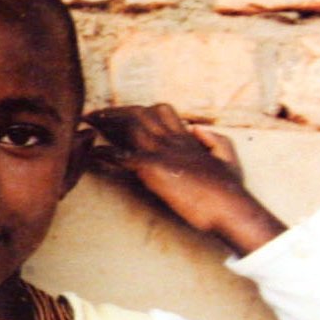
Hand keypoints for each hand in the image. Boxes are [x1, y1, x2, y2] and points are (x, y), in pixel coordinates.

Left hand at [86, 104, 285, 253]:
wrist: (232, 209)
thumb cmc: (231, 191)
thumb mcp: (229, 159)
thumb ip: (215, 141)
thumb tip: (198, 128)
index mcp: (188, 139)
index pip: (161, 112)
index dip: (138, 110)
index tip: (122, 114)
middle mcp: (174, 140)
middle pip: (141, 114)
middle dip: (116, 112)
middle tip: (95, 115)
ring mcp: (163, 152)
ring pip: (131, 126)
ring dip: (107, 123)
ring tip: (88, 122)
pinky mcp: (154, 168)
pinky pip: (123, 156)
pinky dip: (105, 154)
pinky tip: (92, 153)